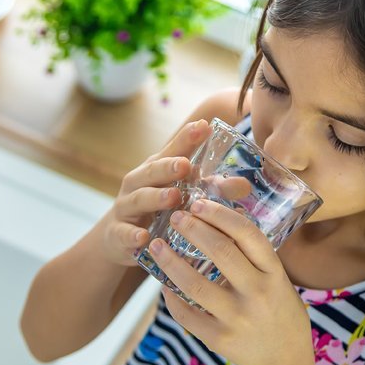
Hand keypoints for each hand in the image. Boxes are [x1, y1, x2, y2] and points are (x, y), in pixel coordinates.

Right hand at [97, 119, 211, 266]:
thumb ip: (212, 188)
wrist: (120, 238)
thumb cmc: (158, 209)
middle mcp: (139, 183)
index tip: (204, 126)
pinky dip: (132, 235)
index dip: (187, 138)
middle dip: (168, 167)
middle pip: (152, 171)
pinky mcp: (118, 234)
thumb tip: (245, 185)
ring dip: (155, 197)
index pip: (173, 150)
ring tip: (173, 197)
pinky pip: (124, 233)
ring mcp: (126, 207)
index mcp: (157, 169)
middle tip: (186, 165)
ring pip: (139, 199)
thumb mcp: (182, 195)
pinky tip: (143, 238)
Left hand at [147, 198, 314, 364]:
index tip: (199, 203)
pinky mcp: (220, 339)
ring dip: (170, 262)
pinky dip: (171, 296)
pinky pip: (186, 314)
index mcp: (274, 273)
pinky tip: (162, 283)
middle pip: (221, 252)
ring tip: (156, 245)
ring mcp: (238, 318)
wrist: (283, 361)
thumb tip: (221, 218)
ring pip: (195, 285)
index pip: (248, 234)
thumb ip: (255, 256)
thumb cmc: (278, 310)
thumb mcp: (278, 280)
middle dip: (193, 229)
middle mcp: (258, 293)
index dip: (221, 215)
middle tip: (175, 216)